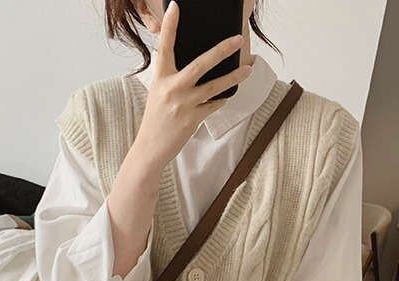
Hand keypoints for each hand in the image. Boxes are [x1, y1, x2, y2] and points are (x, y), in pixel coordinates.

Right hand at [132, 0, 251, 170]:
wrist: (150, 148)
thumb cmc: (156, 119)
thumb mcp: (159, 93)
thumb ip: (173, 78)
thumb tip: (196, 67)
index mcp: (161, 77)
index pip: (165, 46)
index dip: (169, 25)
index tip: (176, 7)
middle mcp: (172, 88)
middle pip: (200, 64)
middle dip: (221, 50)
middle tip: (237, 39)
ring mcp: (183, 104)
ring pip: (215, 86)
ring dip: (234, 77)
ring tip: (248, 69)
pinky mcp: (192, 120)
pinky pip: (214, 105)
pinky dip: (222, 99)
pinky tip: (228, 94)